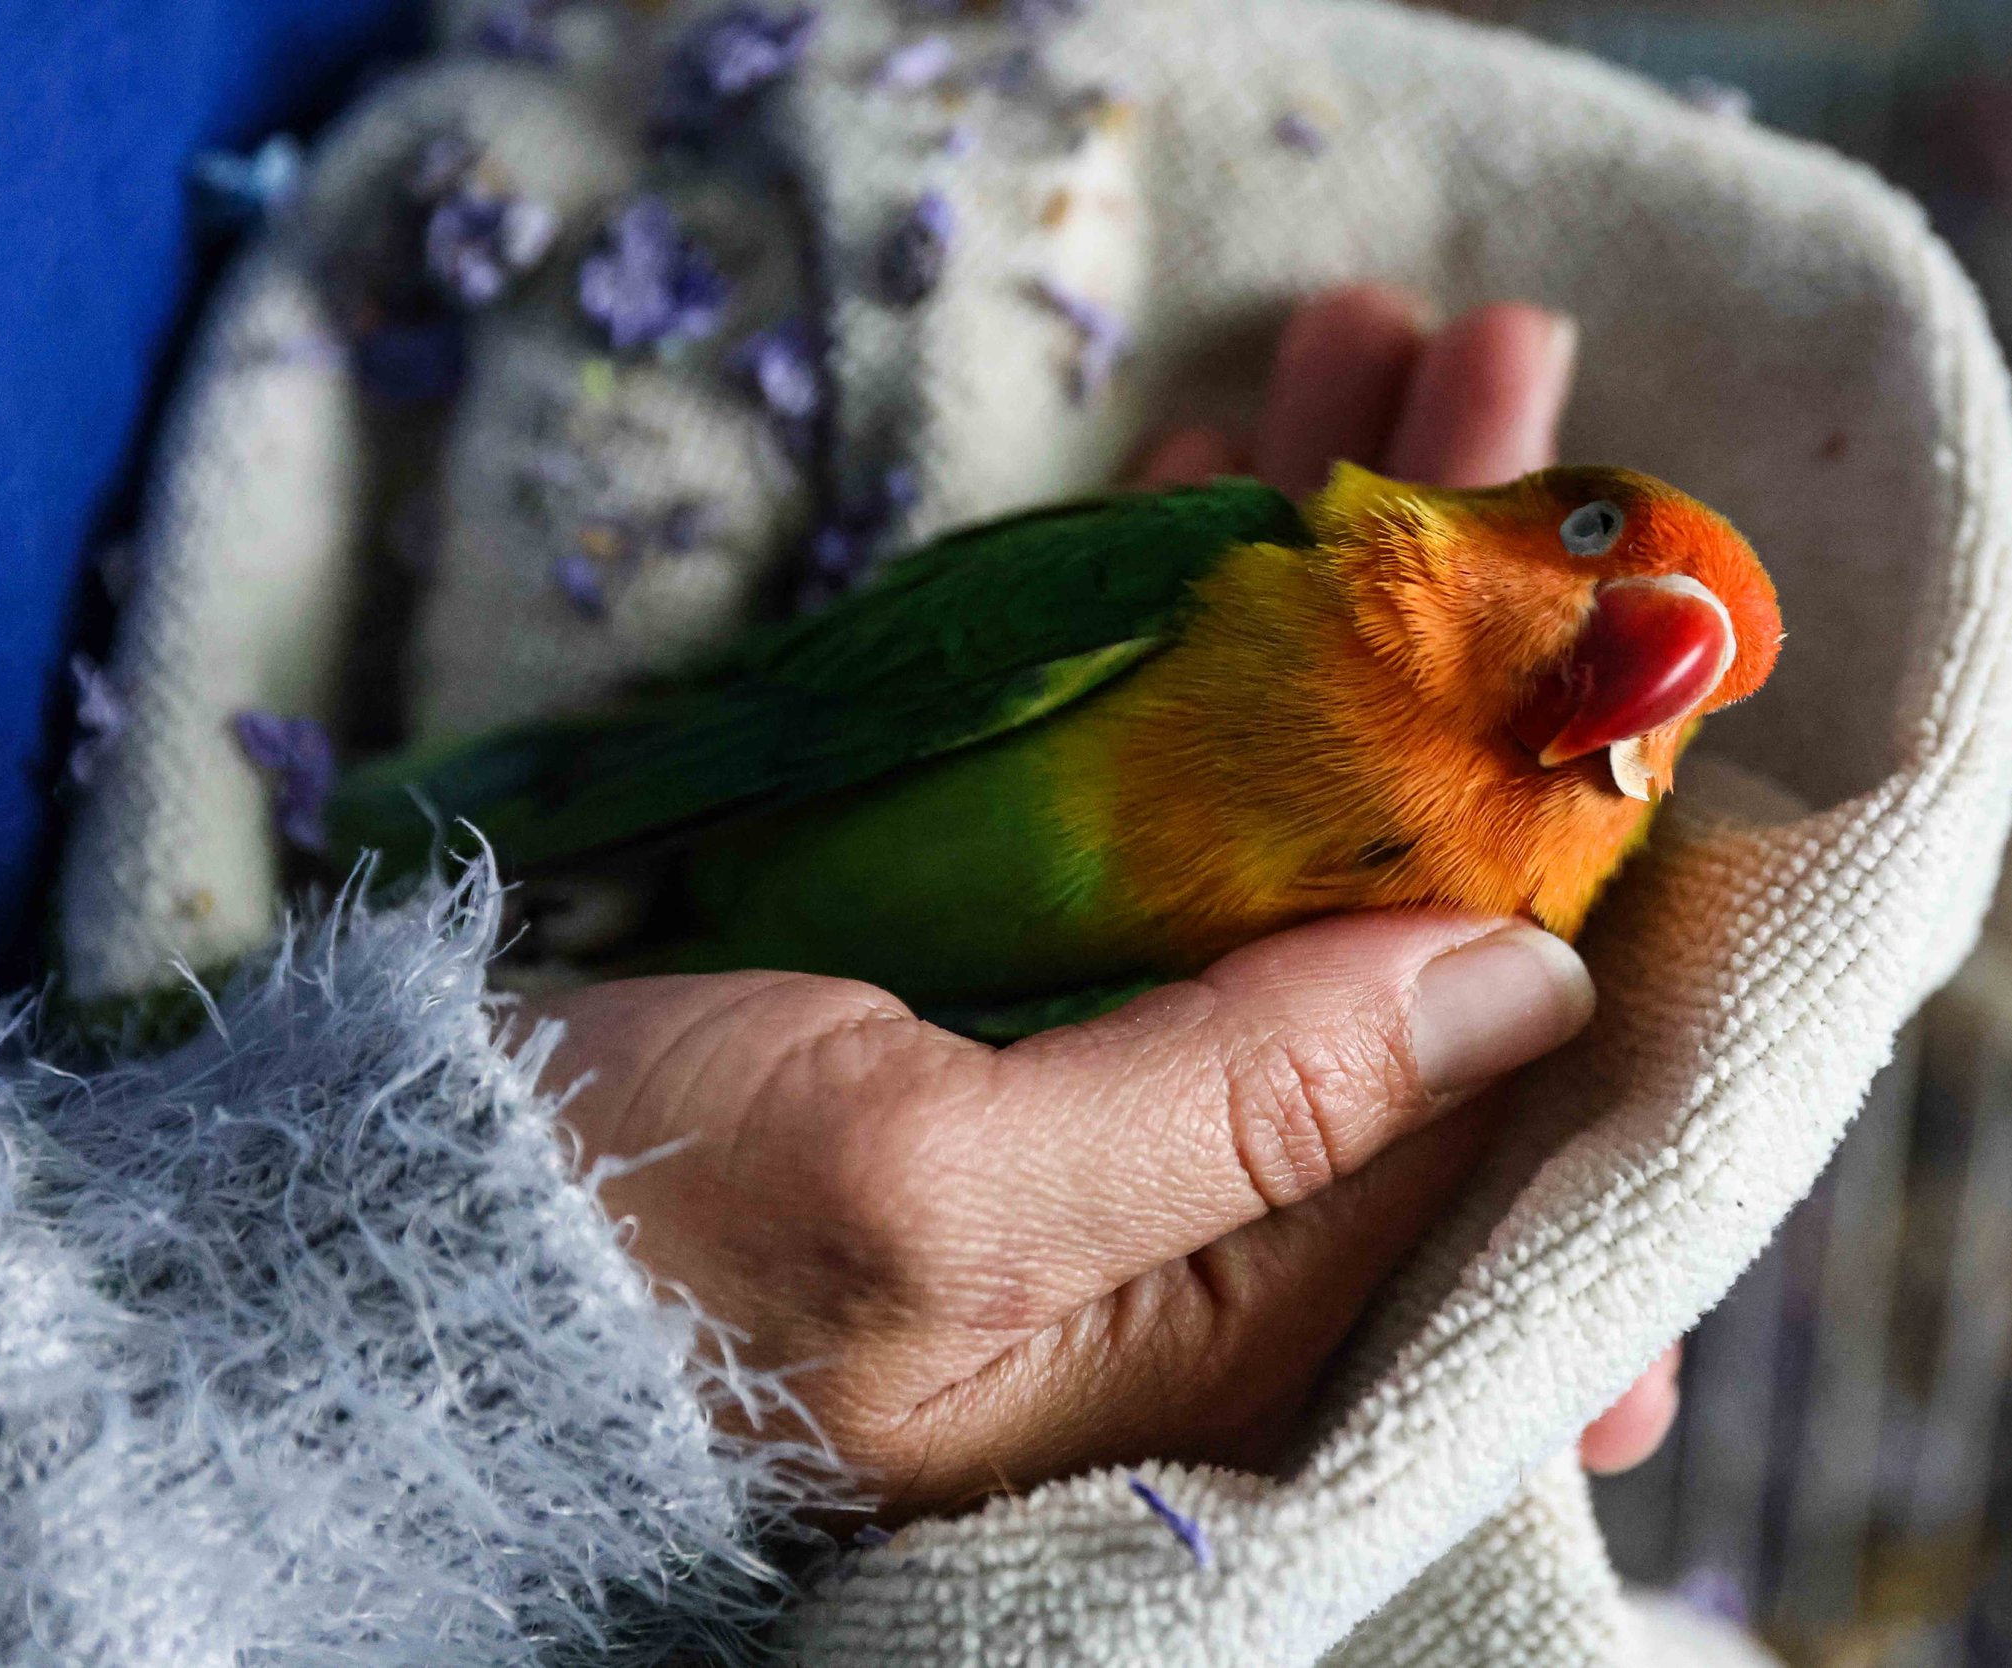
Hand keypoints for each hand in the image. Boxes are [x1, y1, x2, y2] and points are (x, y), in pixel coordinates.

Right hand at [535, 286, 1664, 1517]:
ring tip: (1384, 372)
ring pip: (1284, 826)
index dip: (1575, 828)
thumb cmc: (637, 1249)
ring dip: (1330, 596)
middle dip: (1462, 660)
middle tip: (1508, 420)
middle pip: (1414, 915)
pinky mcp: (1013, 999)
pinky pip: (1148, 802)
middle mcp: (1218, 1220)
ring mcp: (1116, 1093)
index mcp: (1247, 1321)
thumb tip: (1524, 984)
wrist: (397, 1235)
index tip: (1614, 620)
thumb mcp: (940, 1196)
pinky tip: (1225, 483)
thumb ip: (1242, 1112)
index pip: (1508, 1086)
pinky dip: (1181, 636)